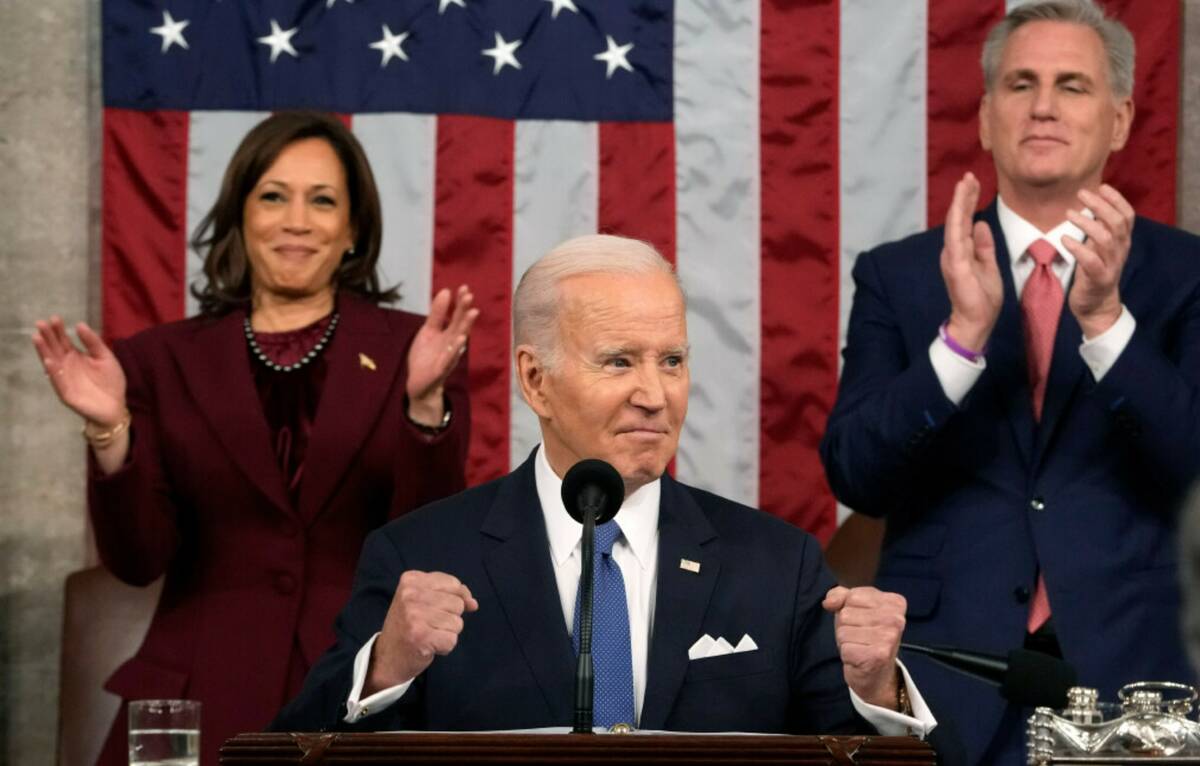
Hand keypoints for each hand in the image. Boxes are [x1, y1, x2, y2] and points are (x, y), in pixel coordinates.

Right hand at [31, 316, 126, 426]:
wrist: (116, 406)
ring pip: (51, 363)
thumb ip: (94, 342)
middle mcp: (67, 366)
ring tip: (37, 338)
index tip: (54, 318)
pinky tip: (49, 361)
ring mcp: (65, 379)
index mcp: (76, 357)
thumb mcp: (105, 357)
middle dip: (47, 337)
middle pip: (54, 349)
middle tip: (40, 323)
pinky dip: (53, 372)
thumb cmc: (110, 382)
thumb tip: (80, 324)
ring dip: (44, 351)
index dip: (58, 330)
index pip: (64, 341)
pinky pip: (58, 382)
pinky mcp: (66, 393)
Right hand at [365, 570, 478, 693]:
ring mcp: (414, 615)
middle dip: (449, 618)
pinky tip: (428, 646)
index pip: (453, 584)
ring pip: (457, 623)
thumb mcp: (424, 600)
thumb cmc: (409, 625)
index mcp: (411, 579)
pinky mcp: (420, 636)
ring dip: (447, 633)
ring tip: (428, 635)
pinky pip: (452, 640)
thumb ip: (451, 595)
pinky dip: (444, 647)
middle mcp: (410, 594)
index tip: (437, 610)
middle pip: (458, 603)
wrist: (386, 658)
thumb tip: (473, 603)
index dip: (455, 599)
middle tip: (428, 625)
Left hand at [405, 285, 477, 426]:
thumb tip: (446, 291)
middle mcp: (452, 344)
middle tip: (469, 296)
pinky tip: (460, 340)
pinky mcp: (441, 369)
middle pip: (460, 325)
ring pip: (458, 340)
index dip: (460, 302)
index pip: (457, 315)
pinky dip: (455, 349)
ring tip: (472, 313)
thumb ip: (437, 313)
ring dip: (465, 327)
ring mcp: (448, 356)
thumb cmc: (426, 355)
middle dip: (464, 311)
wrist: (419, 383)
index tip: (464, 287)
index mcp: (449, 333)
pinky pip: (449, 358)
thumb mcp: (429, 331)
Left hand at [823, 585, 905, 709]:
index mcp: (894, 602)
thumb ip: (839, 595)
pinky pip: (845, 647)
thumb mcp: (853, 608)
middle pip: (846, 614)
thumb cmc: (865, 635)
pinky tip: (860, 658)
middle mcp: (896, 619)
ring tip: (860, 646)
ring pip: (843, 631)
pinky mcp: (878, 656)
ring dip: (846, 641)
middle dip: (846, 626)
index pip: (853, 596)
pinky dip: (847, 654)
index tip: (863, 621)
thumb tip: (829, 603)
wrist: (877, 674)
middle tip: (861, 637)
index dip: (849, 609)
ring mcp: (889, 637)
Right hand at [940, 173, 1002, 350]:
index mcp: (961, 251)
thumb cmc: (982, 298)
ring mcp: (953, 257)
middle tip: (969, 175)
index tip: (973, 182)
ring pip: (955, 223)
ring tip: (965, 182)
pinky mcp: (956, 264)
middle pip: (957, 217)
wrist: (976, 321)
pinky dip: (957, 221)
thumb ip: (983, 246)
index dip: (968, 201)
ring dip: (959, 202)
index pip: (964, 221)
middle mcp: (953, 251)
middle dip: (963, 195)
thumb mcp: (988, 266)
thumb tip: (980, 224)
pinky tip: (960, 206)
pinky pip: (956, 238)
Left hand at [1064, 185, 1132, 337]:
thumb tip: (1093, 203)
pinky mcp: (1098, 279)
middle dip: (1101, 205)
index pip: (1127, 215)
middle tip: (1081, 193)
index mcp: (1122, 241)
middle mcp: (1120, 250)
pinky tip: (1064, 239)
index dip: (1117, 199)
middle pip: (1117, 223)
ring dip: (1087, 223)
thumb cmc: (1094, 271)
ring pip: (1105, 239)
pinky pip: (1091, 261)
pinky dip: (1078, 248)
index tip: (1101, 186)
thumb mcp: (1099, 247)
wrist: (1096, 305)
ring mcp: (1111, 265)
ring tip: (1068, 213)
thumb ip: (1100, 228)